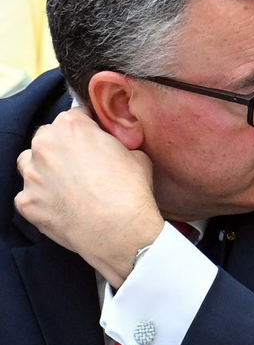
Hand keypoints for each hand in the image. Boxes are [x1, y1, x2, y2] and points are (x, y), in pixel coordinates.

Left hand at [15, 109, 162, 286]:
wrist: (118, 229)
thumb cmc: (130, 190)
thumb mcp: (135, 153)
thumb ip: (114, 142)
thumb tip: (113, 145)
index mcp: (72, 126)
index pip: (75, 115)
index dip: (88, 126)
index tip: (95, 137)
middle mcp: (45, 146)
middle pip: (47, 136)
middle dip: (62, 145)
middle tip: (82, 161)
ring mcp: (32, 175)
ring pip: (30, 162)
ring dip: (44, 167)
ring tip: (66, 182)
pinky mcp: (26, 202)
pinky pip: (28, 194)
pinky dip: (41, 196)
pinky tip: (61, 203)